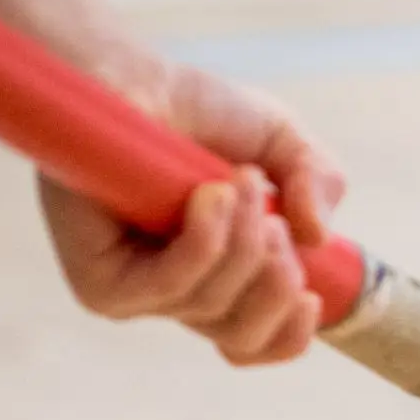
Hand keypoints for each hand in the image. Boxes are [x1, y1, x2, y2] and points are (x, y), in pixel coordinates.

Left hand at [40, 60, 347, 367]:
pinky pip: (171, 287)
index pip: (253, 344)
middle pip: (240, 337)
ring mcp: (134, 295)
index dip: (289, 334)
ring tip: (242, 181)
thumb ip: (320, 183)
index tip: (311, 296)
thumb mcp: (284, 144)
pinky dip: (204, 244)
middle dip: (275, 284)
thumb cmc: (198, 111)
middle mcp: (174, 294)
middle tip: (278, 226)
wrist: (131, 76)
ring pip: (212, 306)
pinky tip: (208, 197)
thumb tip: (317, 238)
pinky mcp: (99, 283)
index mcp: (217, 280)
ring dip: (242, 244)